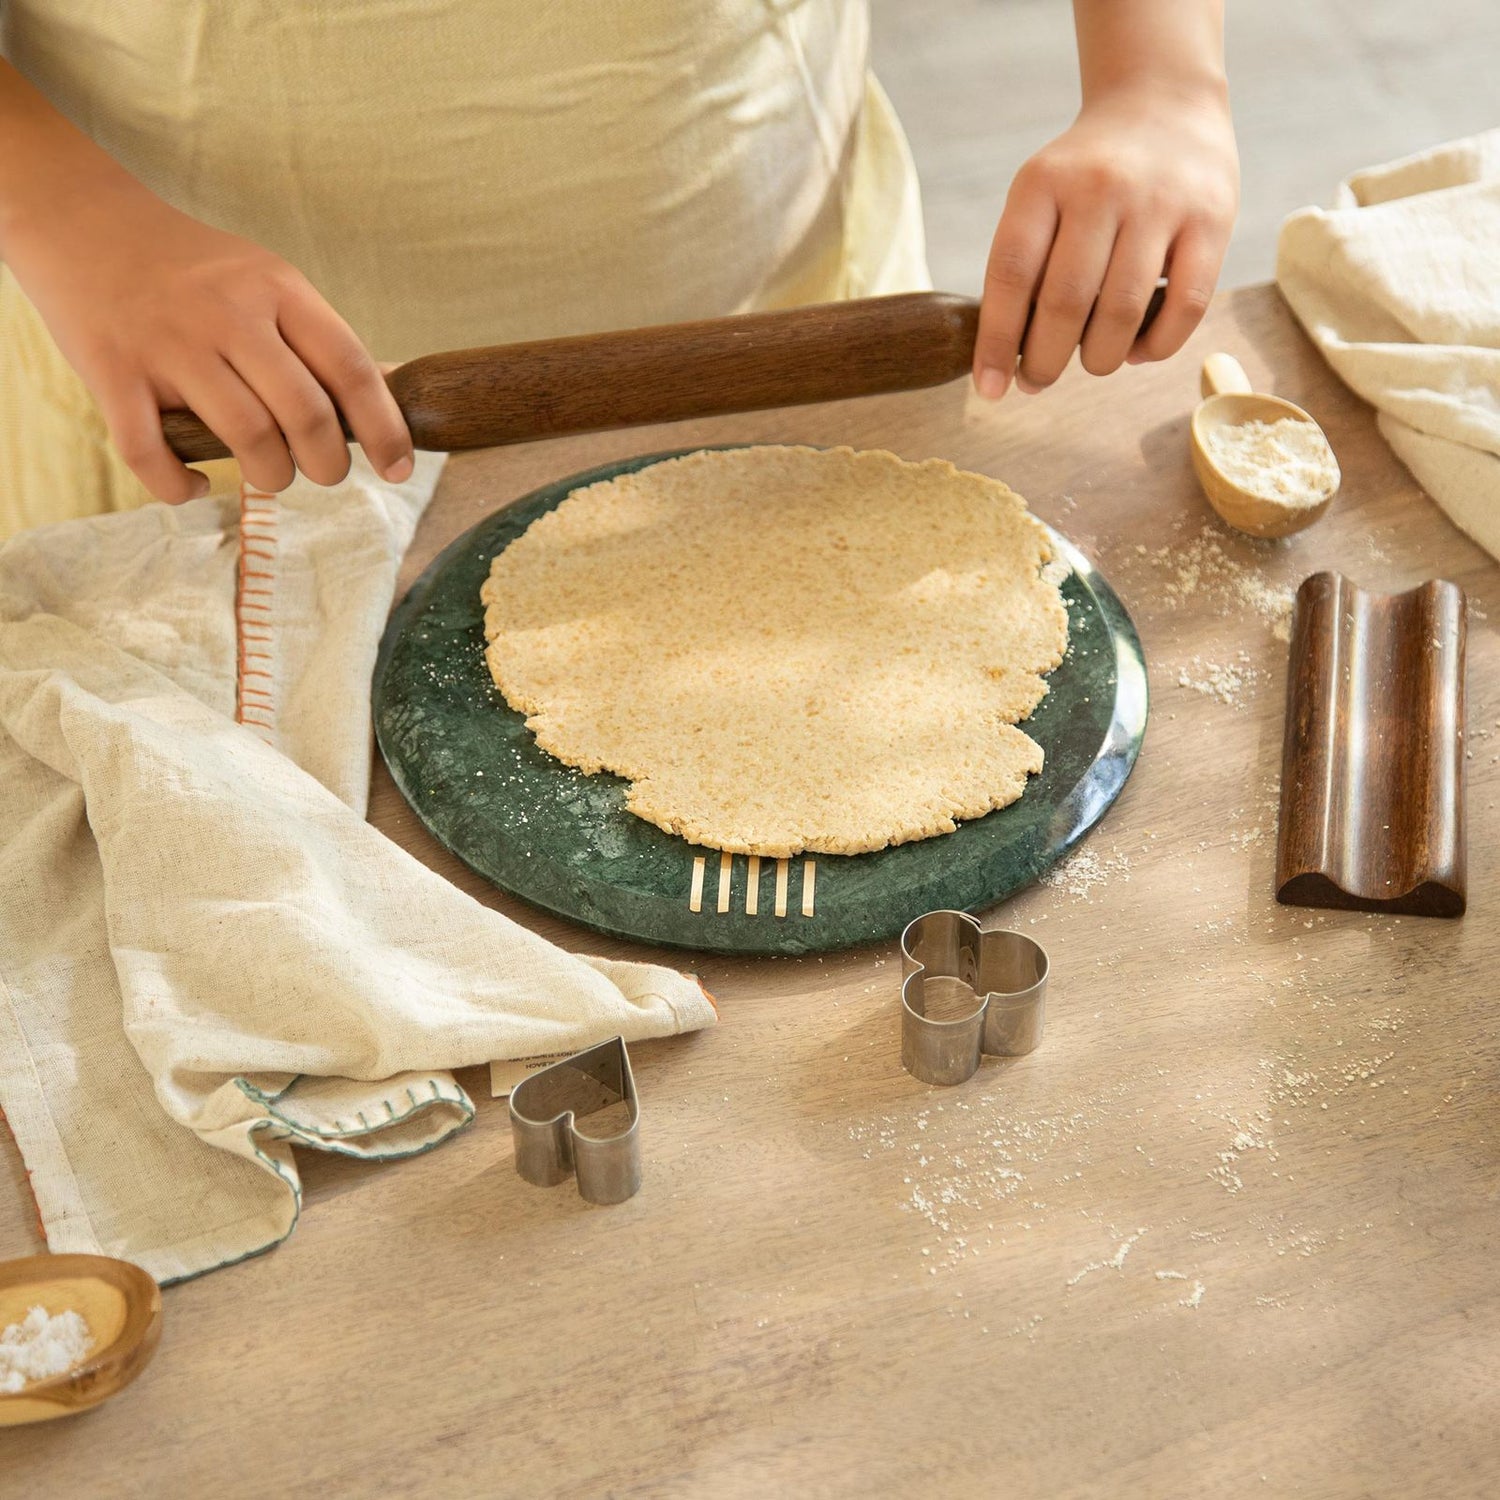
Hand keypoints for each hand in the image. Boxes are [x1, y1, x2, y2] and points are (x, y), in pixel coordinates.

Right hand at [5, 173, 412, 501]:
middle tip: (323, 472)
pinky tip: (196, 486)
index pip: (352, 370)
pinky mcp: (113, 373)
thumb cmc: (195, 271)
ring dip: (271, 478)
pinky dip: (182, 487)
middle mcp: (228, 315)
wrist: (85, 223)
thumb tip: (389, 402)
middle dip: (328, 466)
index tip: (399, 469)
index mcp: (278, 290)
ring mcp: (169, 345)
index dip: (385, 430)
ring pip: (246, 440)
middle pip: (305, 416)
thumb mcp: (267, 280)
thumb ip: (318, 340)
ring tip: (269, 474)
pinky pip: (153, 455)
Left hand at [973, 82, 1237, 399]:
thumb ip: (1026, 263)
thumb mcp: (1040, 196)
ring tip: (1092, 362)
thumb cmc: (1087, 174)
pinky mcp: (1211, 220)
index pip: (1011, 275)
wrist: (1163, 102)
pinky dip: (1156, 346)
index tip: (991, 388)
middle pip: (1065, 302)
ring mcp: (1160, 201)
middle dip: (1045, 361)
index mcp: (1043, 183)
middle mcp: (1100, 187)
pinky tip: (1137, 351)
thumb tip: (1011, 357)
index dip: (997, 341)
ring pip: (1123, 312)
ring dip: (1099, 359)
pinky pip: (1185, 307)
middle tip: (1038, 380)